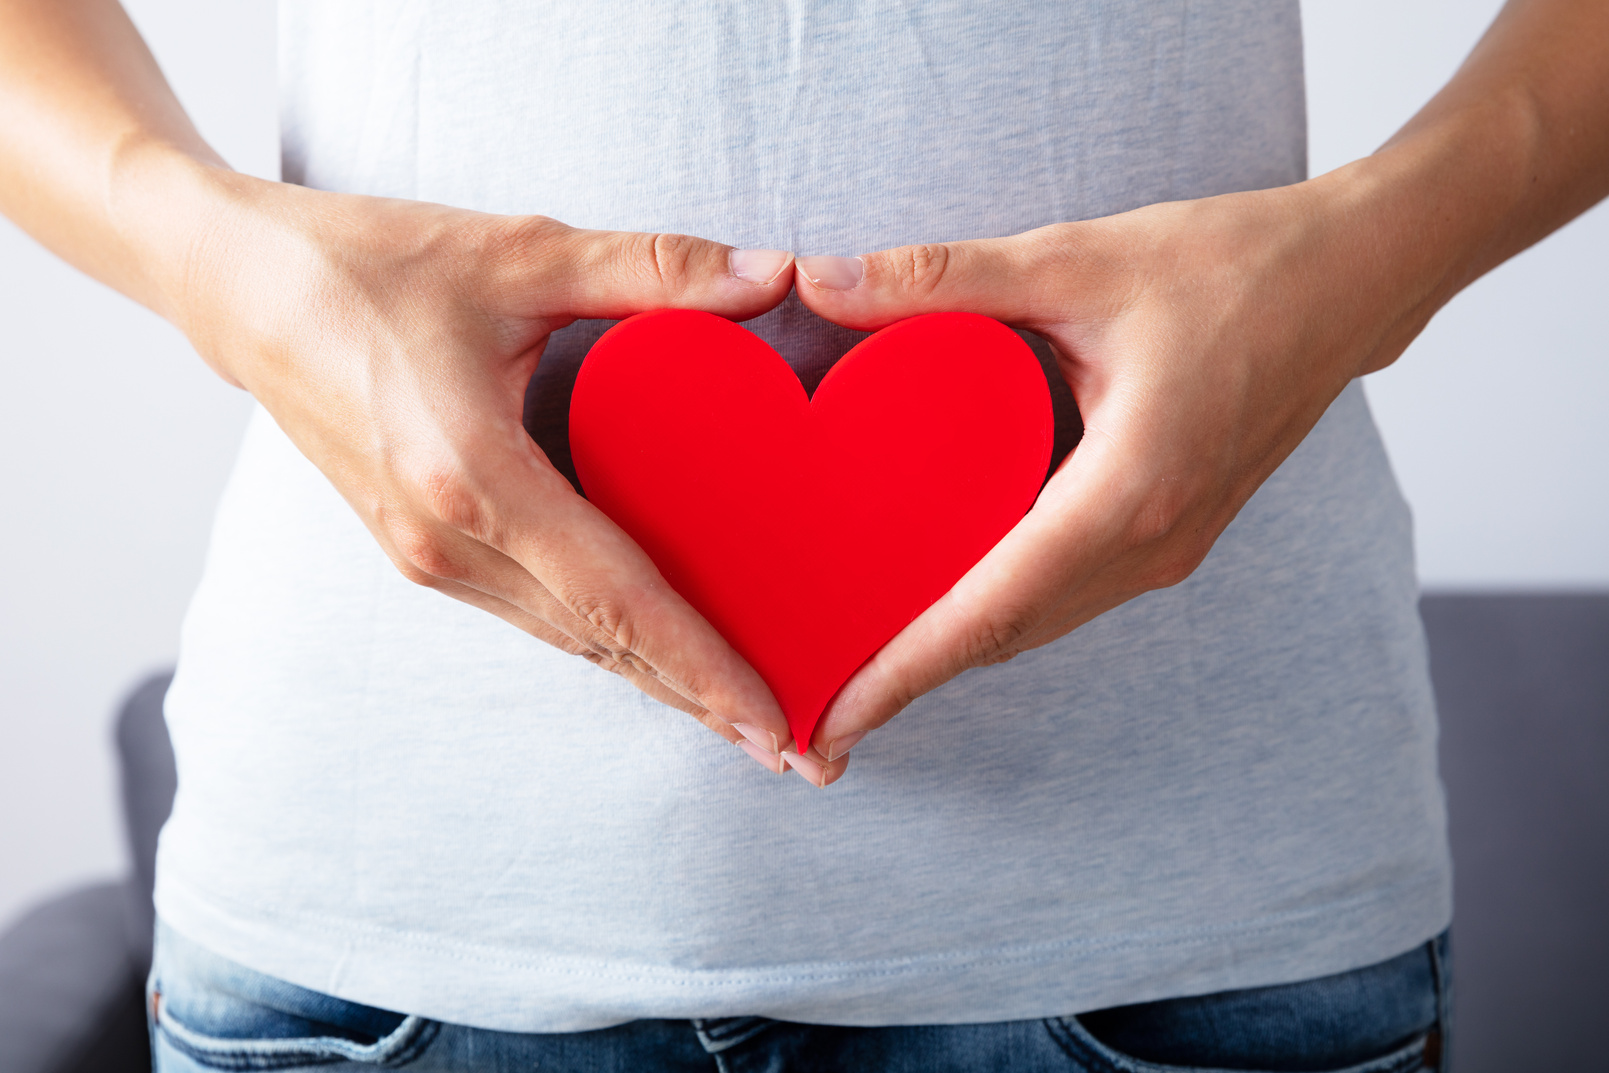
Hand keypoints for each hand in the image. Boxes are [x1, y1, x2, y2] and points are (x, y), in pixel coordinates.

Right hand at [172, 171, 799, 764]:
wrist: (239, 289)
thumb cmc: (369, 265)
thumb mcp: (517, 254)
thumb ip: (652, 270)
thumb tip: (775, 274)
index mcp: (471, 480)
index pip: (617, 599)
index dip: (703, 668)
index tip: (774, 724)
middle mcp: (445, 542)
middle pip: (601, 641)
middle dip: (701, 699)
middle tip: (797, 750)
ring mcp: (425, 556)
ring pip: (567, 636)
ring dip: (656, 677)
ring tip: (743, 712)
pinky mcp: (418, 548)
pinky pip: (533, 610)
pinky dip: (604, 636)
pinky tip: (656, 644)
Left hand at [780, 166, 1451, 785]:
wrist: (1354, 280)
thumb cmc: (1231, 267)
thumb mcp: (1077, 261)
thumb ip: (943, 278)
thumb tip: (821, 284)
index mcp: (1126, 493)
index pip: (988, 610)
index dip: (901, 674)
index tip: (831, 724)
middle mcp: (1149, 545)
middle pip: (1004, 636)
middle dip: (907, 678)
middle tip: (814, 709)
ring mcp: (1167, 550)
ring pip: (1035, 622)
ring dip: (951, 648)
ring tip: (858, 659)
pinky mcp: (1170, 533)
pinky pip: (1065, 593)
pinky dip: (996, 607)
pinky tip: (939, 589)